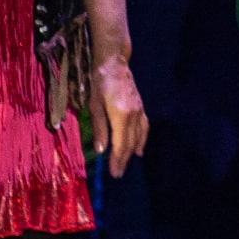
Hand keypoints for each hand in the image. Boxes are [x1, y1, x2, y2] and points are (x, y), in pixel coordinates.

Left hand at [88, 57, 148, 176]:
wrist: (114, 64)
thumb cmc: (99, 83)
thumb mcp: (94, 106)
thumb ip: (99, 129)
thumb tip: (101, 150)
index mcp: (121, 115)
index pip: (120, 144)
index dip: (117, 160)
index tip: (114, 173)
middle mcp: (134, 115)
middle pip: (130, 143)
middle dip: (123, 159)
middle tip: (118, 174)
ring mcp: (140, 111)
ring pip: (138, 137)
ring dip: (131, 152)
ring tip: (125, 165)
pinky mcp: (141, 107)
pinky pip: (144, 128)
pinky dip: (142, 140)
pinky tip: (139, 149)